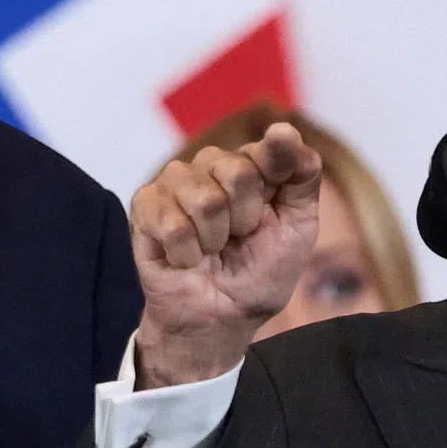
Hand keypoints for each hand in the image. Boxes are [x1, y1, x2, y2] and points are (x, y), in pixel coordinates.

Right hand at [130, 122, 321, 388]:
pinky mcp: (145, 206)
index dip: (275, 173)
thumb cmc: (260, 271)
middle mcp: (211, 165)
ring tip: (211, 250)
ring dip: (214, 240)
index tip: (275, 198)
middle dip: (245, 220)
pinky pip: (172, 222)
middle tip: (238, 240)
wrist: (222, 317)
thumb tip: (286, 130)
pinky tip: (186, 258)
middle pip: (236, 171)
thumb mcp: (298, 228)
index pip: (269, 148)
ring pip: (204, 198)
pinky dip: (186, 253)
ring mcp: (175, 183)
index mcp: (252, 164)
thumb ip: (301, 178)